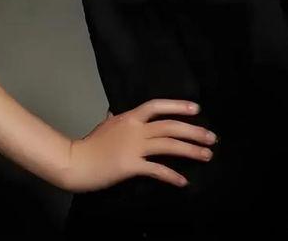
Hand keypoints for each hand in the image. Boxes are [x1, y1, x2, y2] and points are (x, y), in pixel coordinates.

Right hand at [60, 99, 216, 192]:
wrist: (75, 161)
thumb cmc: (89, 145)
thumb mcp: (103, 126)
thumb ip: (113, 120)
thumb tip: (113, 113)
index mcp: (129, 117)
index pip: (156, 106)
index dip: (177, 106)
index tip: (196, 109)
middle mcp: (135, 129)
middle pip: (170, 126)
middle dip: (193, 131)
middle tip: (211, 137)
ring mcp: (134, 146)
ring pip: (168, 145)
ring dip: (190, 150)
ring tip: (206, 155)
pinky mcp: (131, 165)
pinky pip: (156, 170)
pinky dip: (171, 176)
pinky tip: (183, 181)